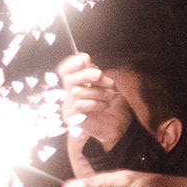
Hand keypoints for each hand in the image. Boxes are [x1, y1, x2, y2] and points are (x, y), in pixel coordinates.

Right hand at [59, 52, 130, 177]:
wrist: (121, 127)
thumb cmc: (115, 106)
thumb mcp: (107, 85)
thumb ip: (94, 74)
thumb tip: (84, 59)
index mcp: (78, 85)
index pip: (65, 71)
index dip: (72, 63)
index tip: (86, 59)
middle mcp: (71, 95)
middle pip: (69, 79)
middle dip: (86, 74)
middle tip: (100, 75)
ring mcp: (70, 107)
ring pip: (76, 91)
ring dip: (97, 91)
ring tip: (109, 97)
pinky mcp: (73, 119)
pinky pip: (79, 104)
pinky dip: (95, 103)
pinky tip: (104, 106)